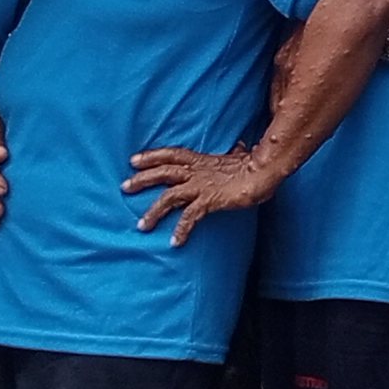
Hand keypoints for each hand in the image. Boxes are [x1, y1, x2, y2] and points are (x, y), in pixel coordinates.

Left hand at [125, 145, 274, 245]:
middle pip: (162, 172)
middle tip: (124, 186)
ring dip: (153, 211)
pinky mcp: (209, 200)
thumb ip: (235, 154)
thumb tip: (240, 146)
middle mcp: (197, 171)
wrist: (265, 173)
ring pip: (169, 196)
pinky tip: (174, 242)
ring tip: (141, 225)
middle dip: (142, 179)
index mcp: (202, 160)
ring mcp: (201, 185)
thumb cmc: (256, 166)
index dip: (151, 156)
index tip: (134, 159)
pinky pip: (190, 216)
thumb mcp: (241, 158)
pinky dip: (181, 229)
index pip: (171, 154)